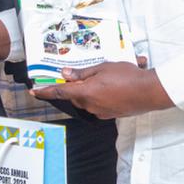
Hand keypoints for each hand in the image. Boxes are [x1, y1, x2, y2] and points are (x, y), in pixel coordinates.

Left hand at [31, 61, 173, 117]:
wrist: (149, 92)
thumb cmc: (127, 76)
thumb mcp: (103, 68)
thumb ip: (82, 73)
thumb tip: (65, 75)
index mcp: (85, 92)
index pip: (60, 92)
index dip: (45, 92)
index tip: (34, 91)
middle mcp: (90, 105)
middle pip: (75, 96)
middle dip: (76, 86)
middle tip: (86, 75)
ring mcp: (100, 112)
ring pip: (87, 100)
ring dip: (91, 90)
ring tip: (108, 78)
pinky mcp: (110, 115)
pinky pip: (99, 104)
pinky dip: (102, 96)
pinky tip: (114, 87)